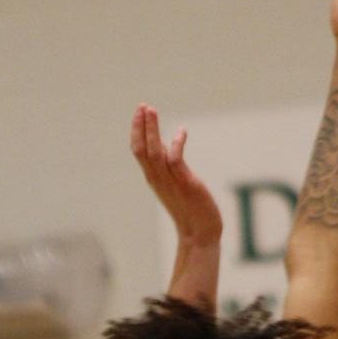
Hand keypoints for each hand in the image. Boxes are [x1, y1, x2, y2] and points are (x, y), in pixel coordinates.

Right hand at [130, 105, 221, 247]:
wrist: (199, 233)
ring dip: (152, 131)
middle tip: (143, 105)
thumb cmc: (188, 207)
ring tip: (151, 111)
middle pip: (142, 149)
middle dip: (141, 126)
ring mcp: (170, 181)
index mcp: (153, 176)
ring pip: (154, 152)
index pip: (138, 150)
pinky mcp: (185, 184)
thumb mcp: (173, 181)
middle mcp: (157, 178)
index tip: (140, 111)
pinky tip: (181, 132)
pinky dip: (175, 145)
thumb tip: (162, 143)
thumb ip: (166, 163)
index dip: (137, 130)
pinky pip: (175, 162)